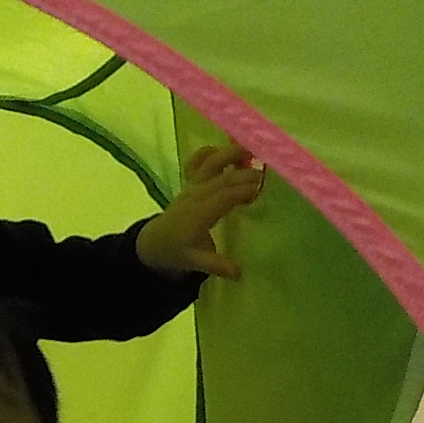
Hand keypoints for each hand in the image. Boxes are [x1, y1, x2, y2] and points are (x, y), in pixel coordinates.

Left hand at [135, 142, 263, 279]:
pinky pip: (197, 161)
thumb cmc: (177, 252)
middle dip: (246, 174)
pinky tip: (231, 149)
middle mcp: (196, 195)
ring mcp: (192, 186)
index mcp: (198, 214)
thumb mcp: (193, 262)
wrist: (153, 242)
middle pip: (224, 179)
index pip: (223, 197)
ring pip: (211, 163)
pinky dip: (211, 151)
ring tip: (254, 151)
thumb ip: (215, 265)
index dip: (243, 191)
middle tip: (270, 176)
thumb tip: (239, 273)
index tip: (263, 191)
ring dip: (231, 154)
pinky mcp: (190, 181)